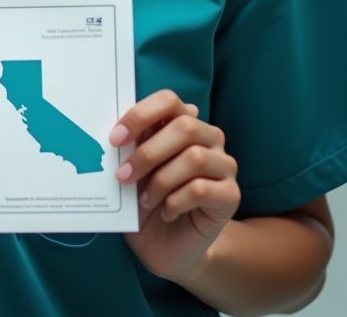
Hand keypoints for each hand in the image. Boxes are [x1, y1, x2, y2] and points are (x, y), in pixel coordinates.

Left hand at [112, 89, 240, 283]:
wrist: (166, 245)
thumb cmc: (148, 200)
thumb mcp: (134, 170)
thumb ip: (132, 145)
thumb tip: (120, 129)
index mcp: (185, 124)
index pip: (169, 101)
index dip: (141, 115)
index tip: (115, 139)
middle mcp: (210, 139)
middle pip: (186, 127)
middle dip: (148, 152)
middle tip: (123, 175)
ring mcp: (224, 166)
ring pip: (195, 158)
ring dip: (161, 180)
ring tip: (145, 200)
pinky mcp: (231, 195)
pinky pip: (201, 189)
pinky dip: (175, 201)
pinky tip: (165, 212)